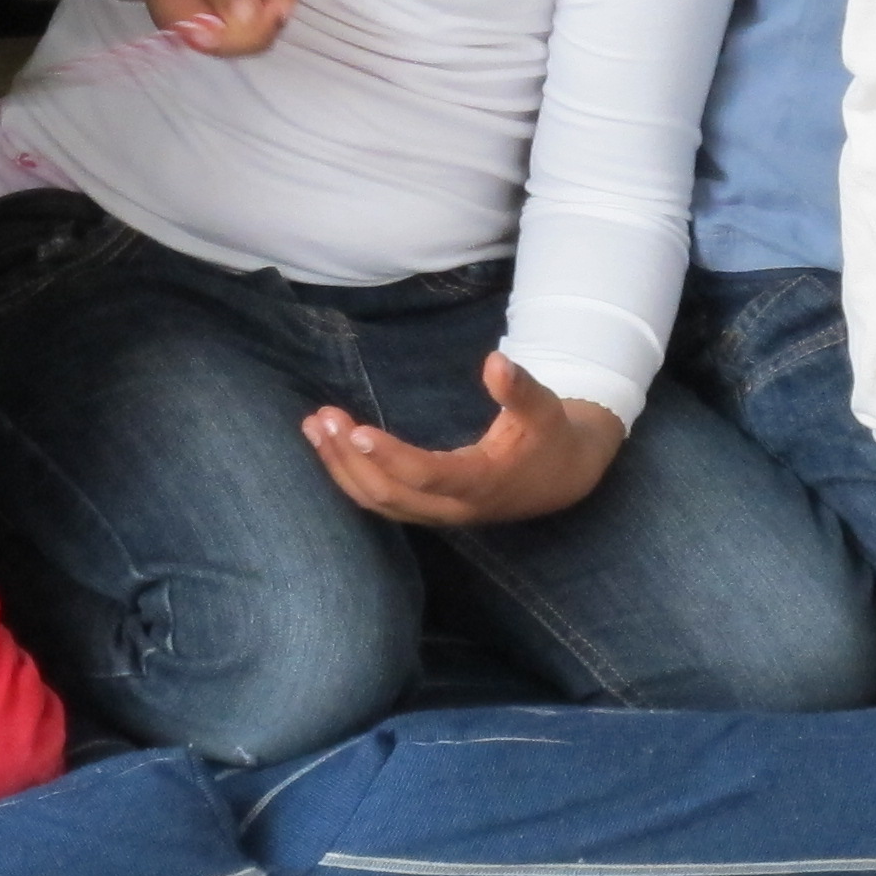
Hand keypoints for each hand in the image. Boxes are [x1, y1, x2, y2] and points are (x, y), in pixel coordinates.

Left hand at [303, 354, 625, 526]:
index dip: (389, 457)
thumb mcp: (544, 409)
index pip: (427, 476)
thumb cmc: (550, 437)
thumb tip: (496, 361)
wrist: (561, 479)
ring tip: (314, 427)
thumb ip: (519, 388)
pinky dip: (349, 476)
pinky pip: (380, 501)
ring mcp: (438, 514)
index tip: (354, 430)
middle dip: (349, 459)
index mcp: (482, 483)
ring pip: (379, 503)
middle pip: (390, 494)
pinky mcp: (427, 510)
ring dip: (340, 469)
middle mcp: (454, 508)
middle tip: (323, 417)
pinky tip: (328, 446)